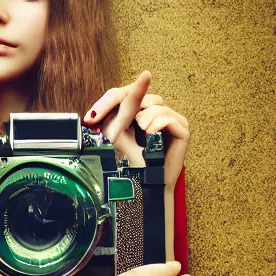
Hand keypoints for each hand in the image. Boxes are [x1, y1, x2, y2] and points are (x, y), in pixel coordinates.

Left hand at [83, 71, 189, 188]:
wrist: (146, 183)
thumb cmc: (132, 161)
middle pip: (142, 94)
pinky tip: (150, 136)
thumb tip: (114, 95)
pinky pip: (167, 117)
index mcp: (144, 111)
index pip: (128, 93)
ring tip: (142, 133)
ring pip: (156, 104)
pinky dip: (156, 125)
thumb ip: (118, 111)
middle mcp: (160, 112)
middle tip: (117, 125)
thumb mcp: (118, 133)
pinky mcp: (183, 129)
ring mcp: (174, 120)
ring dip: (144, 118)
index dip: (110, 100)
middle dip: (126, 106)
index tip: (92, 115)